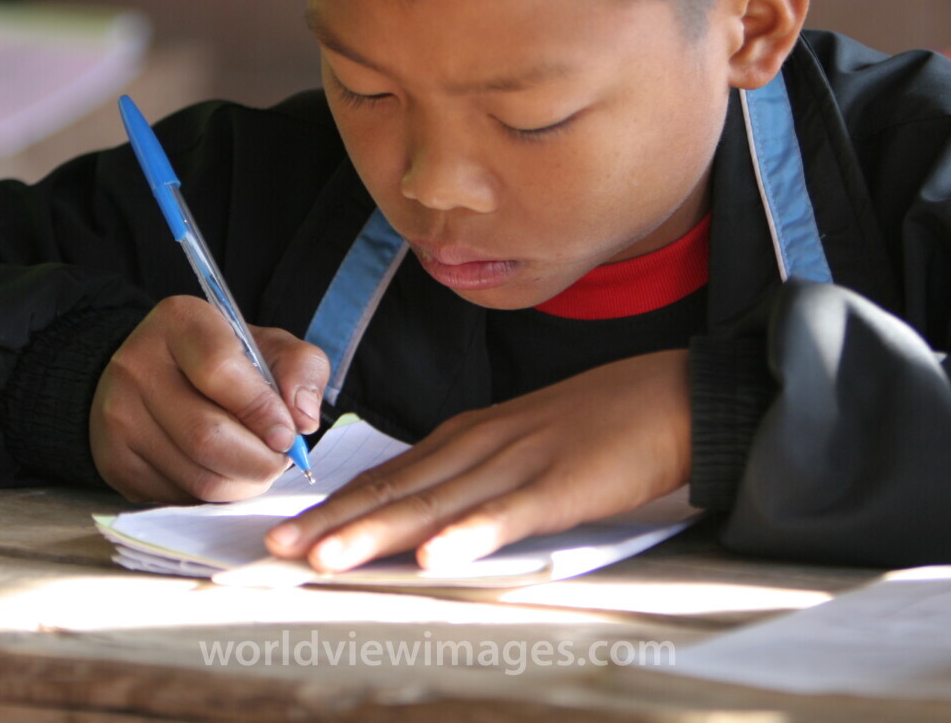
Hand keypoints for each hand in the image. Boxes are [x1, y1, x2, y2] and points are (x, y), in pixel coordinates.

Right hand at [90, 295, 328, 502]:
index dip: (261, 410)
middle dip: (259, 460)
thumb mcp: (268, 345)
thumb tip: (302, 418)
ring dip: (242, 483)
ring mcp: (119, 417)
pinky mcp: (114, 461)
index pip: (219, 370)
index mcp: (179, 322)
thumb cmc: (224, 360)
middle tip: (280, 460)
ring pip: (196, 476)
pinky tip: (224, 473)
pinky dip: (215, 496)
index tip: (287, 434)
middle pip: (206, 436)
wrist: (155, 375)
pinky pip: (179, 497)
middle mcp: (137, 366)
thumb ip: (300, 369)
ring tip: (257, 466)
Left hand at [264, 349, 691, 571]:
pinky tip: (434, 556)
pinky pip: (509, 516)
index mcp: (470, 436)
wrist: (672, 395)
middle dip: (333, 520)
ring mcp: (520, 464)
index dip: (335, 504)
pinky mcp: (564, 488)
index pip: (388, 475)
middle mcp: (482, 446)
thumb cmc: (599, 423)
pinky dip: (468, 535)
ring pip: (436, 504)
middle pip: (397, 490)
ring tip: (327, 557)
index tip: (286, 529)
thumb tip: (422, 511)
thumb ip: (473, 472)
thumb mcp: (522, 441)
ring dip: (377, 533)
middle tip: (278, 546)